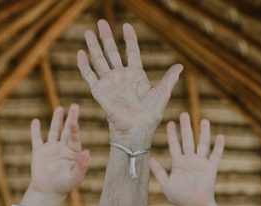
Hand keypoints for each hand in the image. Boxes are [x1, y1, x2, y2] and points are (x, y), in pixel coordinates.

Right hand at [29, 104, 89, 196]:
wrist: (47, 192)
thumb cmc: (64, 186)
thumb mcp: (75, 177)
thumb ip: (82, 165)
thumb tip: (87, 151)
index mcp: (73, 153)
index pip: (75, 137)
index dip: (75, 128)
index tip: (74, 120)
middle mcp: (63, 149)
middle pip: (67, 130)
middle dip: (71, 118)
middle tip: (75, 106)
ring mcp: (51, 149)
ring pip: (54, 131)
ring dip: (56, 120)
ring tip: (60, 108)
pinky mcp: (38, 152)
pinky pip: (36, 139)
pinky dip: (35, 130)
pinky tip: (36, 121)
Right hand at [77, 20, 181, 138]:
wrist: (136, 128)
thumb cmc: (150, 114)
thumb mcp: (162, 93)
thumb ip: (169, 79)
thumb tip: (180, 67)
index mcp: (136, 75)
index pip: (132, 52)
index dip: (130, 39)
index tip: (127, 26)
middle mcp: (121, 77)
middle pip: (112, 52)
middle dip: (106, 37)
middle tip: (101, 21)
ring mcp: (109, 83)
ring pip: (99, 60)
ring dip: (93, 46)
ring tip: (87, 31)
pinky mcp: (99, 91)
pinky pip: (89, 75)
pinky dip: (84, 65)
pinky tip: (80, 53)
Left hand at [149, 112, 223, 205]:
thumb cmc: (180, 198)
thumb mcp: (166, 184)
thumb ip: (158, 171)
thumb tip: (150, 158)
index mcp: (178, 163)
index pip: (175, 145)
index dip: (172, 134)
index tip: (170, 123)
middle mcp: (190, 160)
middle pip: (188, 140)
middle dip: (186, 127)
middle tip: (184, 114)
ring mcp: (201, 163)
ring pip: (202, 144)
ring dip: (203, 132)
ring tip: (204, 120)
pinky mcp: (211, 169)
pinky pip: (215, 155)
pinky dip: (218, 146)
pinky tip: (220, 136)